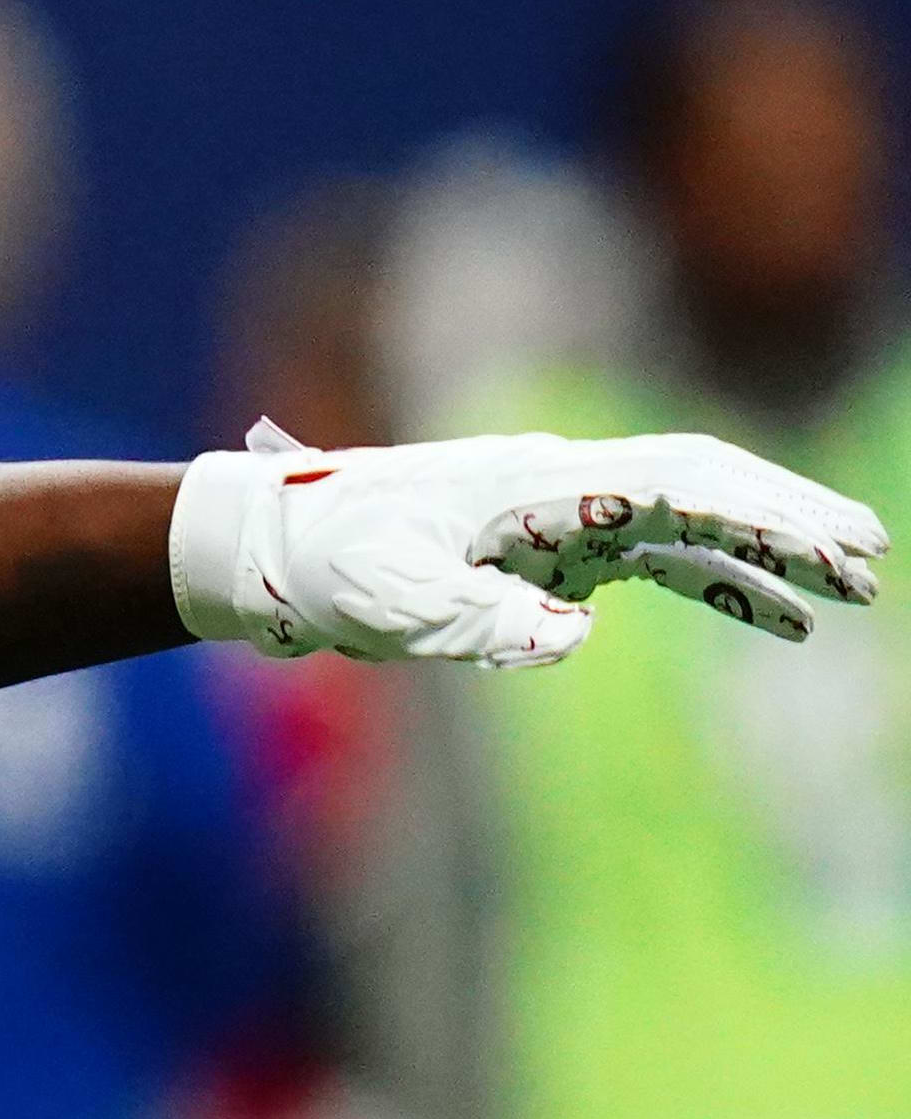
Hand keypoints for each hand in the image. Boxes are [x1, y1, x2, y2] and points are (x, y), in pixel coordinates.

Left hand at [173, 424, 883, 666]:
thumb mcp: (387, 602)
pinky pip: (660, 559)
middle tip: (872, 554)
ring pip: (692, 521)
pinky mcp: (552, 549)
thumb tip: (575, 634)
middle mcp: (560, 487)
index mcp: (534, 485)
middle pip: (703, 486)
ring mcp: (561, 514)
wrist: (268, 549)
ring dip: (771, 550)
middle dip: (789, 516)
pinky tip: (782, 621)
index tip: (826, 541)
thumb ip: (477, 618)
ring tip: (852, 587)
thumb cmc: (322, 566)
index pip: (673, 484)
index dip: (755, 511)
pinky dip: (724, 582)